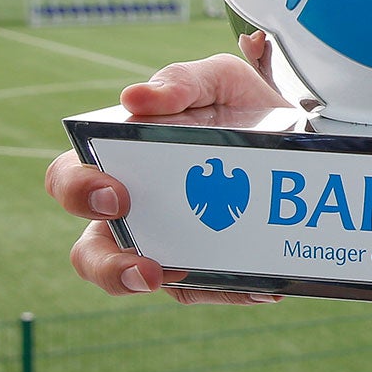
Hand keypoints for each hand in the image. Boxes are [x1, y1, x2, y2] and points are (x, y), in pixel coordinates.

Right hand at [46, 36, 291, 304]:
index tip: (115, 194)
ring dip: (150, 287)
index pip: (70, 179)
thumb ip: (180, 81)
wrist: (301, 137)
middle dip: (106, 263)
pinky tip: (262, 285)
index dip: (79, 190)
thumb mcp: (220, 80)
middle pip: (88, 252)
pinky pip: (206, 291)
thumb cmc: (240, 106)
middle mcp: (130, 210)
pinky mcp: (205, 269)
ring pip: (134, 281)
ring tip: (175, 280)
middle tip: (144, 260)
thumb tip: (136, 97)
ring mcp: (165, 243)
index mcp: (119, 161)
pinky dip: (231, 291)